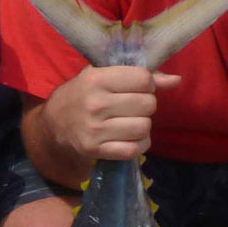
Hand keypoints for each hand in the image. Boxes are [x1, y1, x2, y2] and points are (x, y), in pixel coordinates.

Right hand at [42, 66, 180, 161]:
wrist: (52, 125)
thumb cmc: (81, 95)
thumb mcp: (102, 77)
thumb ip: (139, 77)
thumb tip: (176, 81)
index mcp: (96, 79)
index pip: (143, 79)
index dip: (146, 84)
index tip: (135, 88)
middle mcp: (95, 103)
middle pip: (147, 104)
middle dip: (145, 105)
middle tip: (132, 107)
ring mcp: (94, 129)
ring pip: (144, 127)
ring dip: (142, 126)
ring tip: (130, 123)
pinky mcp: (95, 150)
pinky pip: (134, 149)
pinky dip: (138, 145)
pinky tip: (129, 138)